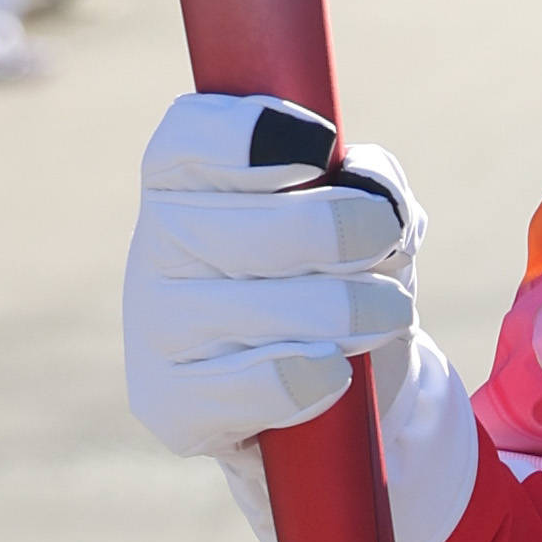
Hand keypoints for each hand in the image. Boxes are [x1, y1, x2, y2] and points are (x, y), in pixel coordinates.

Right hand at [126, 90, 421, 461]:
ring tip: (386, 312)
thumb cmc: (339, 274)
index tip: (318, 144)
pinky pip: (253, 388)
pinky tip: (335, 372)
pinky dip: (310, 377)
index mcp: (184, 182)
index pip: (186, 142)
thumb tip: (368, 186)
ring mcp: (155, 328)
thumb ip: (373, 182)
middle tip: (382, 237)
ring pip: (257, 312)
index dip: (245, 138)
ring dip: (345, 310)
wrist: (331, 390)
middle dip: (332, 231)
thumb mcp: (369, 213)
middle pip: (241, 229)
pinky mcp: (167, 403)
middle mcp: (155, 248)